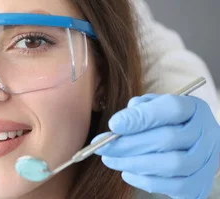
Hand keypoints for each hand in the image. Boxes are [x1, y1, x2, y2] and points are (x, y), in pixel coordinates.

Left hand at [92, 94, 219, 198]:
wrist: (191, 149)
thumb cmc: (166, 125)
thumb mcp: (154, 108)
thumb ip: (139, 109)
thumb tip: (119, 123)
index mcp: (194, 109)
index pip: (171, 109)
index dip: (140, 117)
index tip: (113, 125)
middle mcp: (207, 133)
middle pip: (167, 138)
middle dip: (128, 144)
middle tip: (101, 147)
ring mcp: (207, 160)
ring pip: (171, 164)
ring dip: (133, 163)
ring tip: (110, 160)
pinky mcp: (200, 183)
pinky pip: (173, 186)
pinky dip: (145, 181)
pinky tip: (127, 173)